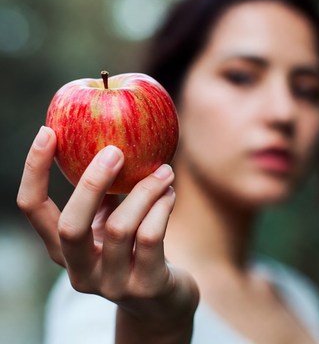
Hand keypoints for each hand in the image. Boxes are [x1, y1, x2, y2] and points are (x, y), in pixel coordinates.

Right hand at [17, 126, 198, 342]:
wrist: (162, 301)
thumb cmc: (134, 250)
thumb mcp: (112, 222)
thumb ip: (107, 194)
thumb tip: (110, 142)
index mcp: (64, 250)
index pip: (34, 210)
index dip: (34, 170)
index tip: (48, 132)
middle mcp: (81, 271)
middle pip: (71, 226)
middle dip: (92, 183)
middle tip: (115, 150)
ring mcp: (112, 284)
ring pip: (122, 228)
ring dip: (146, 190)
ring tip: (164, 171)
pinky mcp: (146, 286)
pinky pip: (151, 236)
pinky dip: (162, 206)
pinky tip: (170, 193)